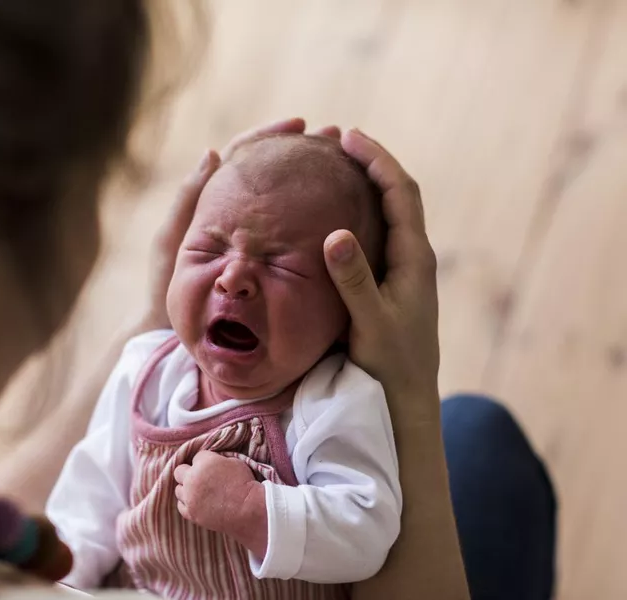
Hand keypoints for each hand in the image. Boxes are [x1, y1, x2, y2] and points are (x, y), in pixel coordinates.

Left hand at [140, 117, 342, 330]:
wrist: (174, 332)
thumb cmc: (165, 288)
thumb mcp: (172, 241)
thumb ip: (188, 200)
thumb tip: (213, 153)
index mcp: (214, 201)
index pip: (245, 155)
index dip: (270, 136)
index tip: (299, 124)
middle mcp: (239, 215)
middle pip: (274, 172)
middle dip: (304, 152)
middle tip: (335, 138)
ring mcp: (256, 238)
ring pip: (288, 201)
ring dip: (315, 180)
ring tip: (346, 165)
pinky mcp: (269, 262)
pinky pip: (294, 235)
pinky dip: (314, 218)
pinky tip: (340, 212)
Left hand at [173, 451, 267, 555]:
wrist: (248, 509)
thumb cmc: (245, 484)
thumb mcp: (234, 461)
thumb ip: (217, 460)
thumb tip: (211, 462)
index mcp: (203, 462)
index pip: (197, 456)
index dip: (206, 461)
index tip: (214, 468)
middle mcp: (192, 478)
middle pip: (179, 471)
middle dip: (189, 472)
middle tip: (201, 478)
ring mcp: (190, 497)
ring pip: (178, 489)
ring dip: (187, 489)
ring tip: (200, 492)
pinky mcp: (191, 513)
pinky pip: (181, 506)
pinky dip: (187, 503)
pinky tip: (197, 502)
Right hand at [323, 129, 439, 403]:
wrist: (406, 398)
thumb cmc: (390, 364)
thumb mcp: (369, 323)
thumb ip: (354, 280)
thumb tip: (335, 234)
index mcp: (414, 258)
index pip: (400, 193)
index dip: (377, 160)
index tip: (348, 136)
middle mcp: (414, 257)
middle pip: (398, 195)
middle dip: (371, 163)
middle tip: (337, 141)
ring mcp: (404, 270)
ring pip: (389, 213)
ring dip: (366, 185)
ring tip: (335, 167)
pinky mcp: (392, 284)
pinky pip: (378, 234)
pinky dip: (360, 213)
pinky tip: (335, 216)